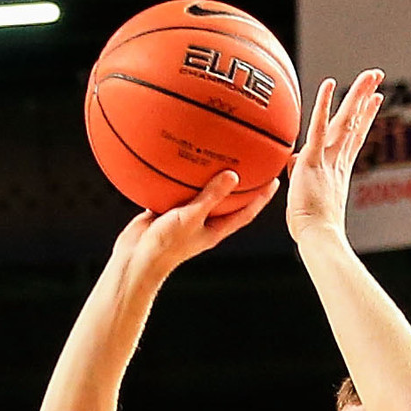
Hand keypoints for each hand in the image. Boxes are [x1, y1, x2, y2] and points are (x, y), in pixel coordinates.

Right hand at [111, 170, 279, 292]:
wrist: (135, 258)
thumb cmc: (165, 246)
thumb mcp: (191, 218)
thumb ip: (210, 196)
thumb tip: (233, 175)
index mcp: (215, 229)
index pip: (246, 212)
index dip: (262, 198)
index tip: (275, 180)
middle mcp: (203, 222)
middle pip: (228, 200)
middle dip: (240, 183)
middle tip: (253, 161)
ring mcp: (186, 215)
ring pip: (203, 192)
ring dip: (210, 175)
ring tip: (219, 152)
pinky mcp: (169, 209)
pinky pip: (179, 187)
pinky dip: (182, 174)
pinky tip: (181, 156)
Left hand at [286, 71, 383, 245]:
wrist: (318, 237)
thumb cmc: (310, 228)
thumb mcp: (303, 196)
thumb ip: (299, 173)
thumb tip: (292, 160)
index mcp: (339, 170)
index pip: (355, 137)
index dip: (365, 117)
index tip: (375, 100)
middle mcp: (338, 161)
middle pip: (355, 123)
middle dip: (366, 98)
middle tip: (377, 78)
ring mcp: (328, 159)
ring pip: (346, 121)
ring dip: (358, 95)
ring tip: (372, 75)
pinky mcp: (314, 160)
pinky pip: (319, 128)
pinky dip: (324, 106)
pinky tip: (330, 84)